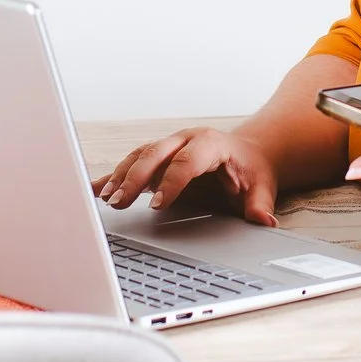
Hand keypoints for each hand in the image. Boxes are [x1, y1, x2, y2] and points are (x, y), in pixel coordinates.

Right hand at [95, 127, 283, 225]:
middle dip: (135, 177)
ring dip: (120, 176)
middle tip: (120, 202)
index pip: (187, 161)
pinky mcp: (157, 157)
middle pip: (155, 154)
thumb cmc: (251, 169)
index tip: (158, 204)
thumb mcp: (261, 187)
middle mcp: (185, 140)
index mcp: (210, 143)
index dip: (171, 182)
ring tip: (106, 198)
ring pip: (138, 156)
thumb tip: (264, 221)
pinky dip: (113, 176)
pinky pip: (132, 163)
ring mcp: (169, 147)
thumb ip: (260, 205)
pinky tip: (95, 189)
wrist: (247, 152)